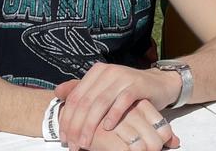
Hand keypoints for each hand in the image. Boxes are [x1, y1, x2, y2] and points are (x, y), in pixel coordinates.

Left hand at [56, 64, 179, 148]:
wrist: (158, 84)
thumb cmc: (127, 91)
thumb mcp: (104, 89)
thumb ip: (82, 90)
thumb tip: (57, 92)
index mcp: (96, 72)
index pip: (75, 97)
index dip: (67, 119)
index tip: (64, 138)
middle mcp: (108, 71)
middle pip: (85, 102)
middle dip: (76, 126)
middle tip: (73, 144)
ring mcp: (123, 77)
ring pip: (100, 103)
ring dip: (90, 125)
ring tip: (85, 142)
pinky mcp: (138, 85)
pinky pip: (122, 101)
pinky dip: (113, 115)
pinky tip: (107, 128)